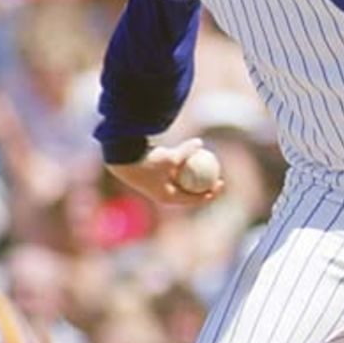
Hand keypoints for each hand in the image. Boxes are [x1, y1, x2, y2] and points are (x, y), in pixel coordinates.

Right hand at [106, 138, 225, 207]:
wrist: (121, 160)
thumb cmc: (146, 162)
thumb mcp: (169, 157)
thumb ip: (185, 151)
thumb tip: (200, 143)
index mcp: (168, 197)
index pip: (194, 199)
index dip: (210, 193)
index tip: (221, 183)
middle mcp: (164, 194)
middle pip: (190, 193)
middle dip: (205, 187)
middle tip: (218, 177)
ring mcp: (160, 186)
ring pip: (182, 184)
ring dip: (195, 177)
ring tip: (209, 169)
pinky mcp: (155, 177)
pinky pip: (174, 175)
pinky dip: (184, 169)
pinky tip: (193, 158)